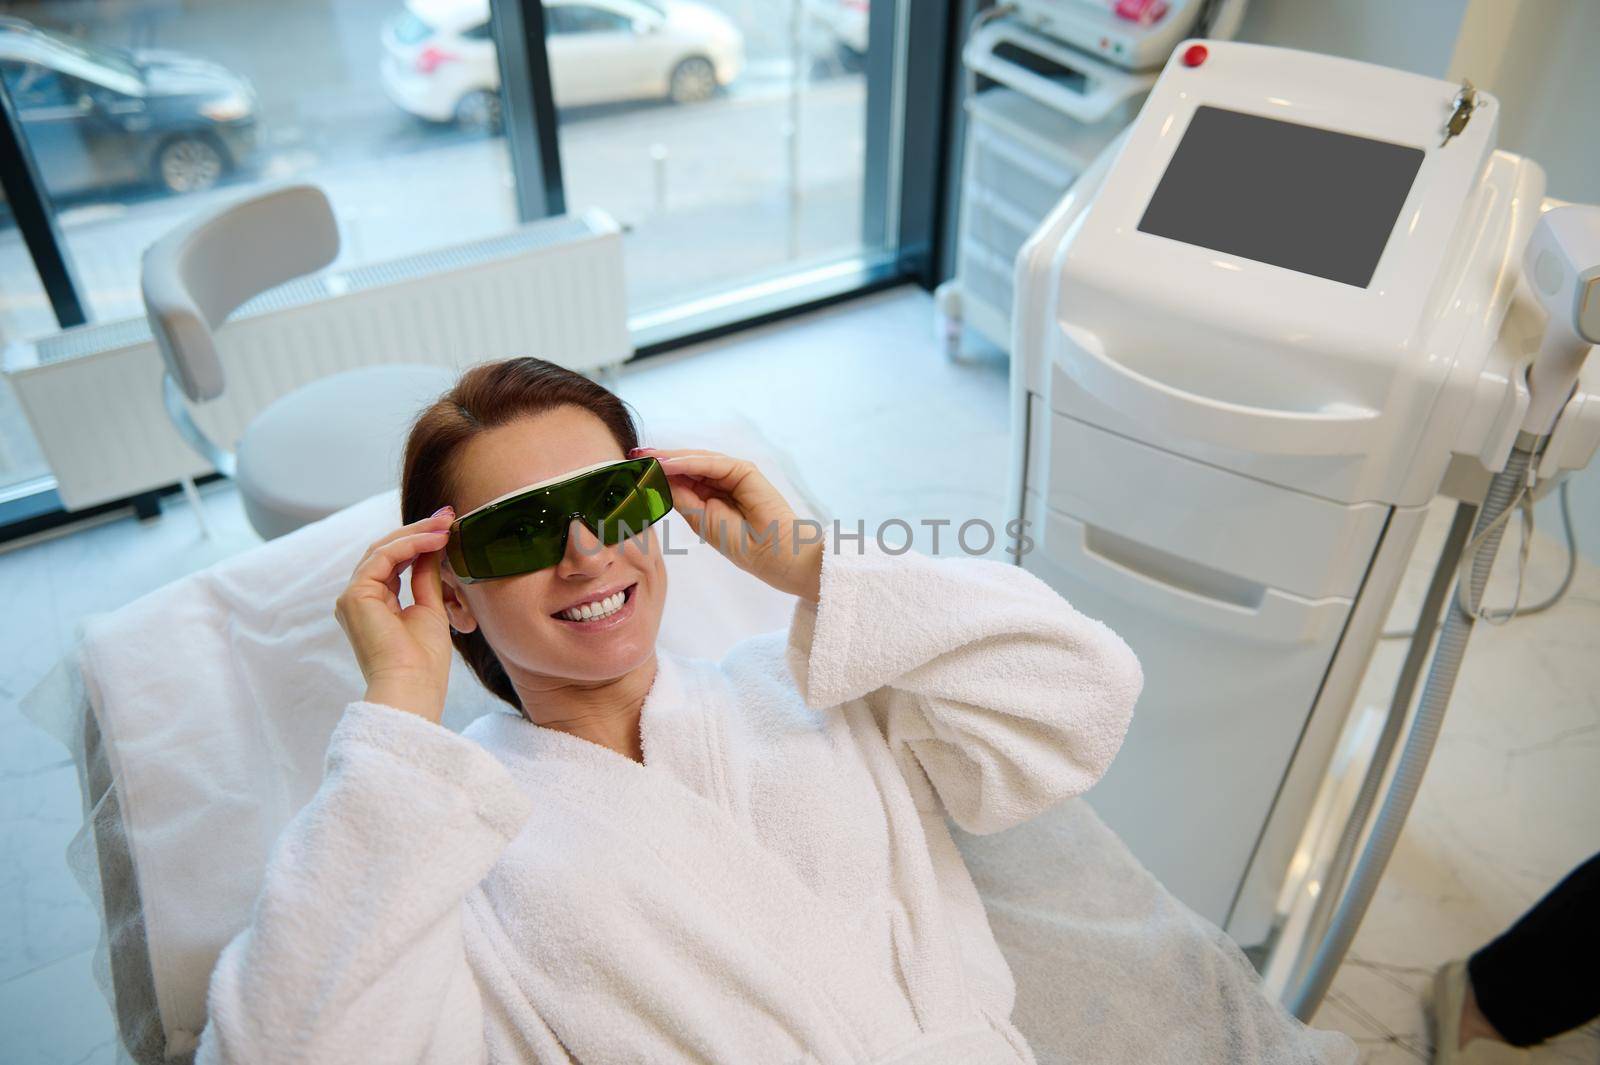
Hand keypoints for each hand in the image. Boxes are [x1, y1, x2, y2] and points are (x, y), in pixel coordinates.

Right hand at [334, 507, 456, 722]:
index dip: (420, 541)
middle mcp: (358, 598)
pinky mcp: (354, 596)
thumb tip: (434, 546)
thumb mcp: (430, 608)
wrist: (413, 686)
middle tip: (447, 516)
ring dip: (417, 533)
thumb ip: (426, 577)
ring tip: (447, 524)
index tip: (448, 525)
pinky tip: (435, 540)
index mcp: (373, 604)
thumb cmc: (424, 661)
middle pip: (386, 551)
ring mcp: (352, 597)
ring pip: (382, 549)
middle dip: (418, 530)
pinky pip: (382, 558)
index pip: (394, 561)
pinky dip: (410, 545)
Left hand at [636, 447, 822, 602]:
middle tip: (634, 456)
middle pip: (686, 465)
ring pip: (696, 461)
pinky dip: (689, 463)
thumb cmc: (741, 544)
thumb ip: (682, 498)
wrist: (774, 555)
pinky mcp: (744, 470)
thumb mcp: (700, 520)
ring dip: (671, 458)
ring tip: (647, 458)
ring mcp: (733, 474)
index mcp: (711, 496)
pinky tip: (668, 464)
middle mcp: (721, 482)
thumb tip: (657, 479)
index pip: (680, 478)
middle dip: (660, 460)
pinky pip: (712, 463)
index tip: (633, 467)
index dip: (658, 471)